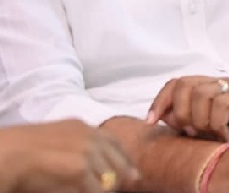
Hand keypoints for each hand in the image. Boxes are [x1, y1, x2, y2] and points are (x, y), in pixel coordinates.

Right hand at [0, 119, 137, 192]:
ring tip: (101, 191)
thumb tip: (98, 167)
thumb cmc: (23, 150)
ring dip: (107, 187)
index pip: (114, 142)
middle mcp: (89, 135)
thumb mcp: (57, 139)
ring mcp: (87, 151)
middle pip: (118, 159)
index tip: (131, 172)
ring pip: (111, 176)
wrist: (8, 154)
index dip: (124, 158)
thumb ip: (79, 147)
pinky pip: (99, 189)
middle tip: (125, 184)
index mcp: (82, 127)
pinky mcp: (81, 168)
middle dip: (123, 174)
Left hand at [147, 76, 228, 146]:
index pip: (176, 83)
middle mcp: (222, 84)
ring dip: (199, 121)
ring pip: (201, 94)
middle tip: (191, 133)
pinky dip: (216, 124)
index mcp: (209, 89)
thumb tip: (162, 117)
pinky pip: (221, 104)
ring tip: (211, 136)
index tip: (152, 122)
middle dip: (180, 113)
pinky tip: (225, 136)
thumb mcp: (206, 133)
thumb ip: (185, 123)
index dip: (160, 101)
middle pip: (184, 84)